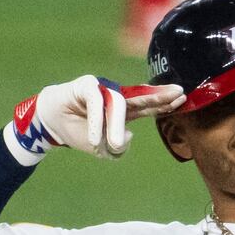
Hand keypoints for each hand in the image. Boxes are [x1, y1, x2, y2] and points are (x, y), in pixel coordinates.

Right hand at [12, 76, 184, 157]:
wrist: (51, 122)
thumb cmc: (78, 132)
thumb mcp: (101, 149)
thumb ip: (117, 148)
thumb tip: (128, 136)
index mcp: (124, 112)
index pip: (149, 107)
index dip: (165, 104)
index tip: (183, 100)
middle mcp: (116, 97)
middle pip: (142, 97)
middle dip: (160, 96)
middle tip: (178, 93)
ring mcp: (102, 89)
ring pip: (118, 104)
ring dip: (115, 126)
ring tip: (112, 144)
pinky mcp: (86, 86)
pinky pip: (96, 102)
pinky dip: (96, 121)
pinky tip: (93, 137)